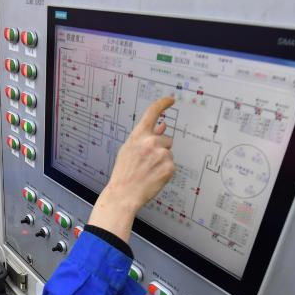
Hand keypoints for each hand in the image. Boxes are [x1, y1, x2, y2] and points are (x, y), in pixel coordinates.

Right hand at [88, 97, 174, 241]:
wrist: (123, 194)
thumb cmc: (124, 173)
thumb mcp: (129, 149)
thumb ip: (145, 136)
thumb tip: (163, 126)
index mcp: (138, 135)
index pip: (152, 112)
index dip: (163, 103)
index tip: (170, 99)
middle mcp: (151, 142)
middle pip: (166, 140)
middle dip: (160, 149)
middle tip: (146, 162)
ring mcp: (161, 154)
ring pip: (169, 153)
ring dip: (162, 161)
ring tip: (148, 171)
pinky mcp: (169, 167)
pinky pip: (171, 165)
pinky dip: (165, 171)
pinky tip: (153, 177)